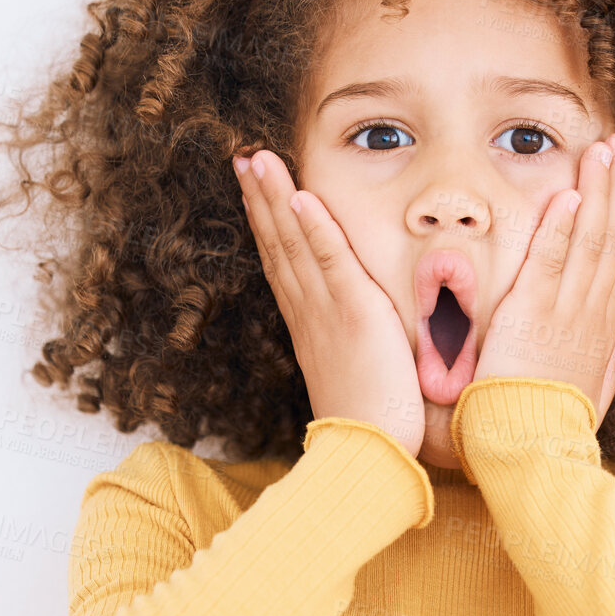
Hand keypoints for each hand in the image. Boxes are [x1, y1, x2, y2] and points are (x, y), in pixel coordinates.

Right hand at [234, 150, 425, 458]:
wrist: (367, 457)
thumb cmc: (372, 427)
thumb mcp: (356, 376)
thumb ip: (353, 348)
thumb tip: (359, 338)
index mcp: (310, 325)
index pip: (284, 262)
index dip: (267, 223)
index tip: (254, 191)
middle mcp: (309, 313)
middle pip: (278, 244)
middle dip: (260, 198)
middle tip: (242, 158)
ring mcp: (327, 311)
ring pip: (295, 244)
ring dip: (275, 198)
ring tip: (257, 159)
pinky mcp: (355, 315)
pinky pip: (330, 262)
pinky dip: (314, 228)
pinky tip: (299, 198)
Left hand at [470, 133, 614, 430]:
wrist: (531, 452)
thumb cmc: (549, 430)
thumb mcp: (587, 396)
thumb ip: (601, 367)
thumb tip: (612, 347)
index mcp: (600, 332)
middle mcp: (590, 316)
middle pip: (612, 239)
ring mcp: (565, 313)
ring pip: (590, 242)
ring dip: (597, 192)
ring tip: (601, 151)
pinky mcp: (532, 317)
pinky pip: (550, 263)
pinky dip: (562, 228)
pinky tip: (569, 195)